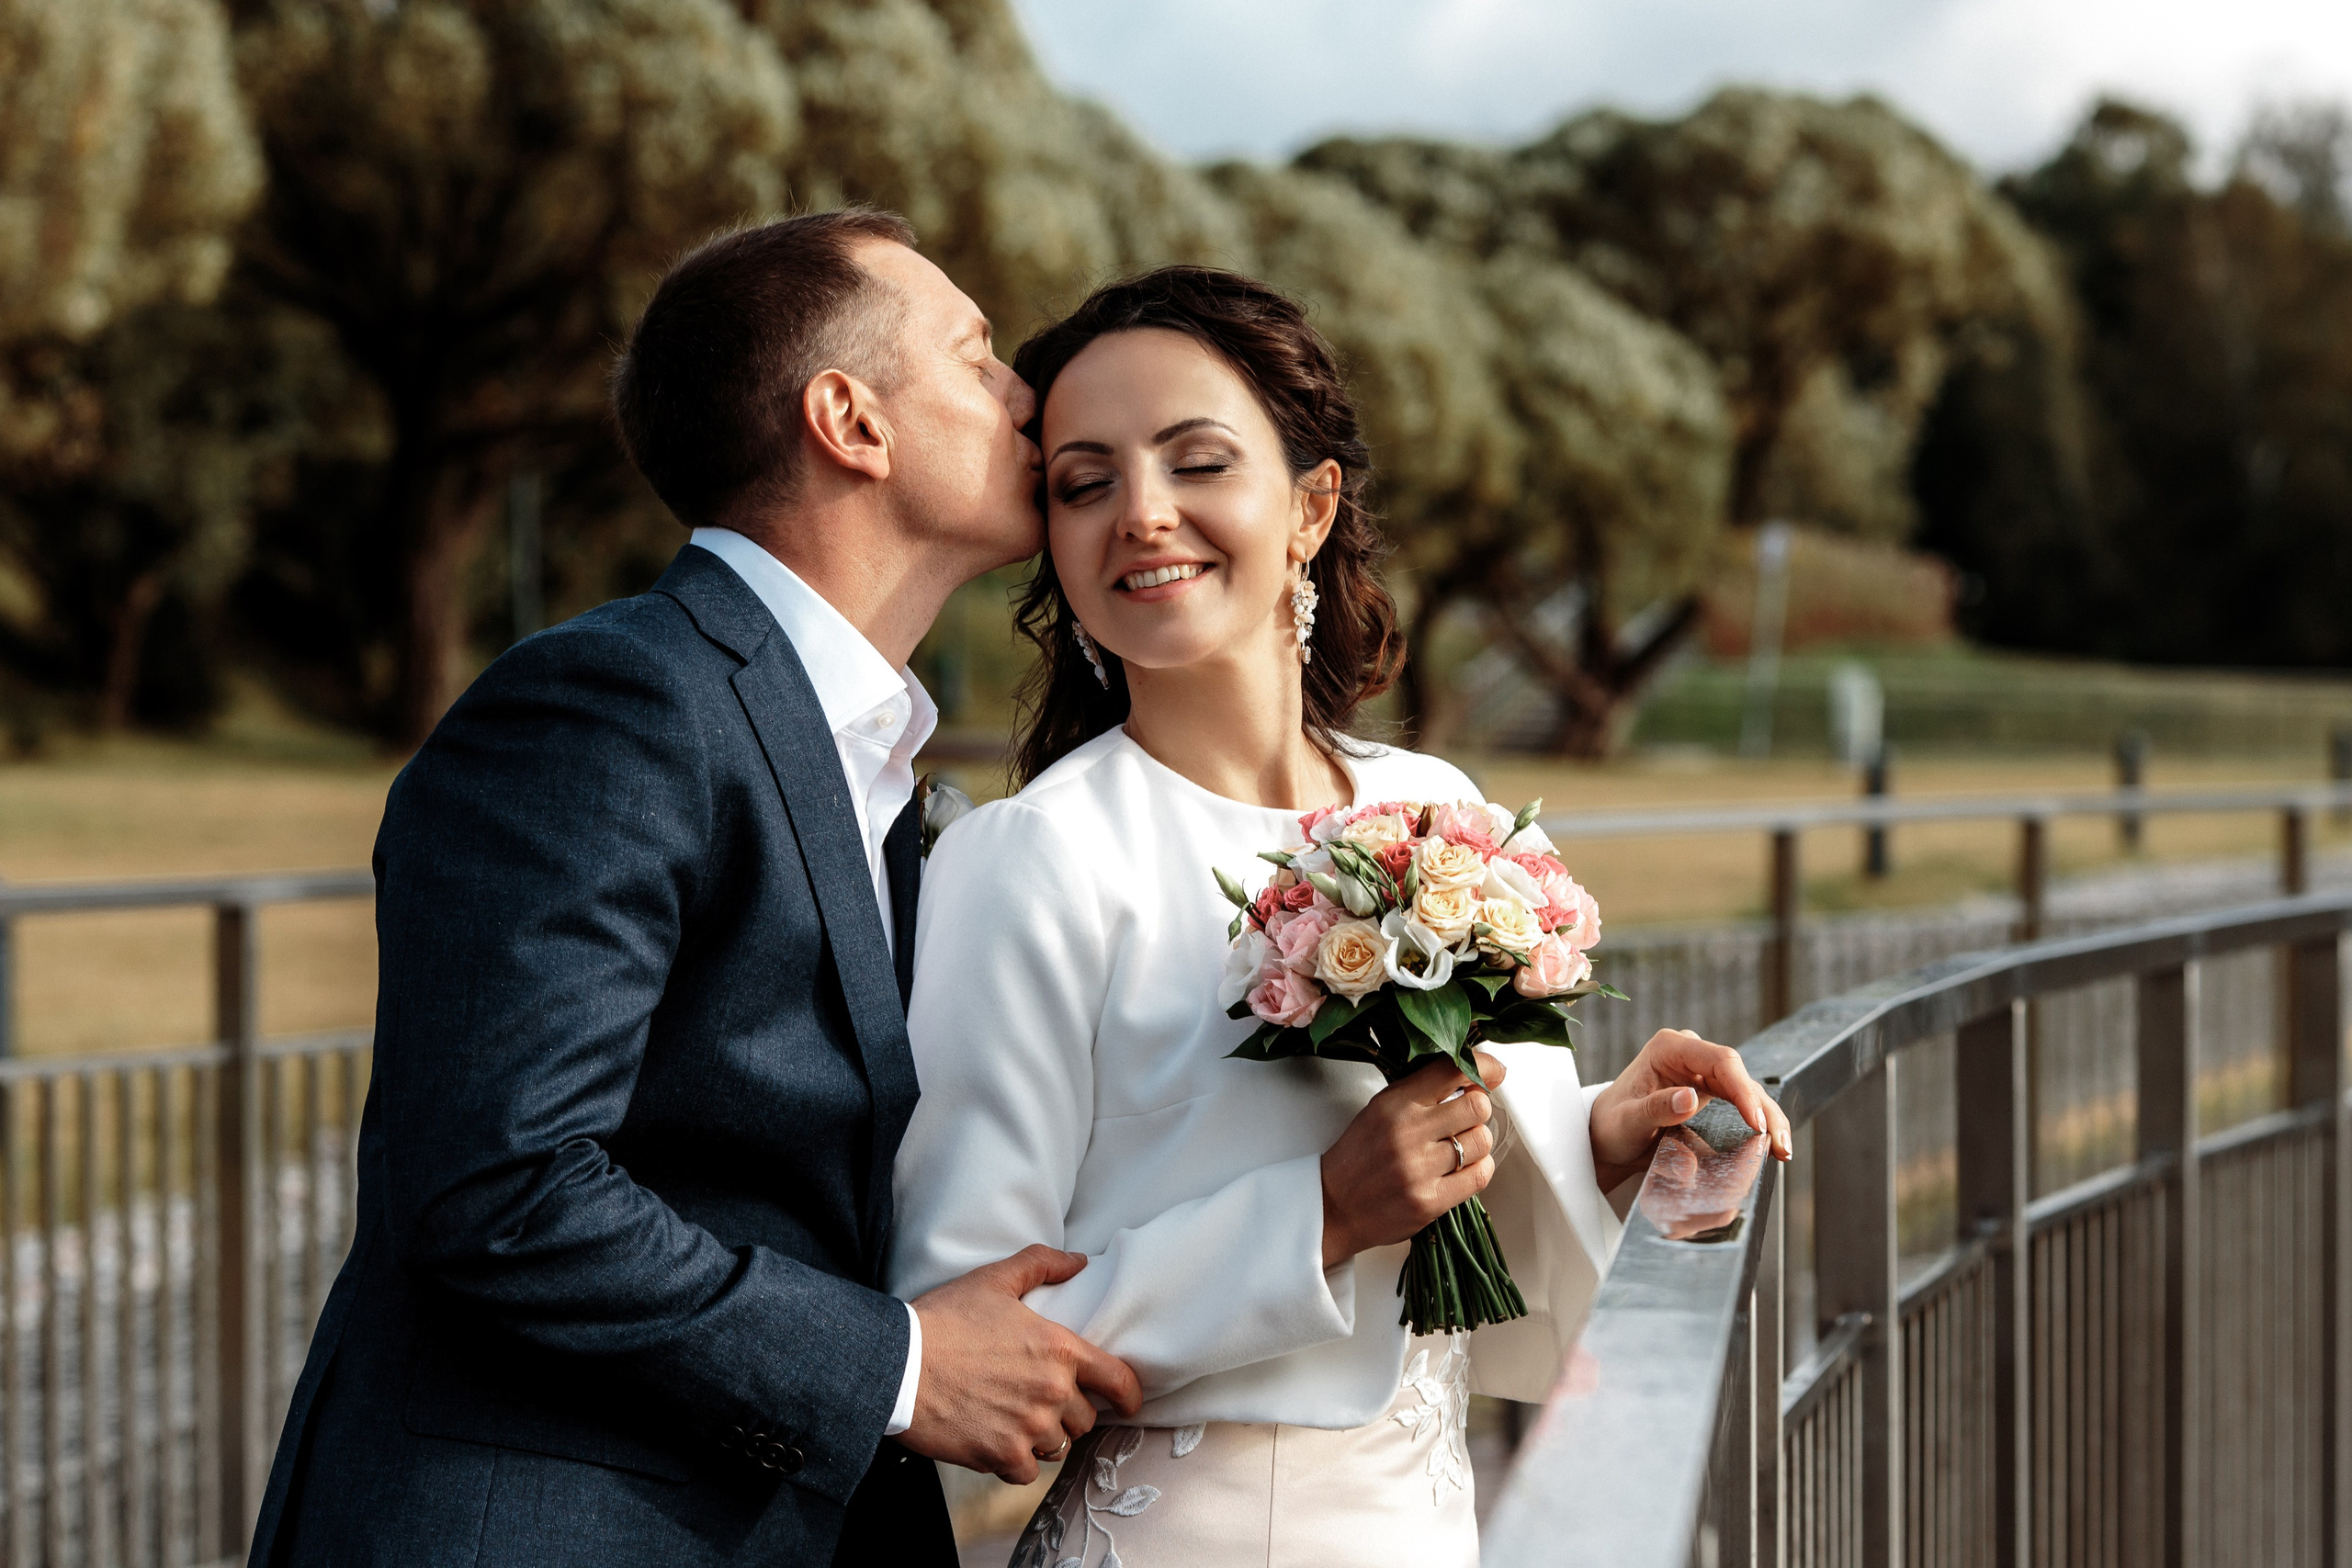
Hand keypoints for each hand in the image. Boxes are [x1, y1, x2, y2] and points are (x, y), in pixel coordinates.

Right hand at [899, 1245, 1142, 1483]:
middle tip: (1041, 1401)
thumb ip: (1042, 1264)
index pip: (1118, 1381)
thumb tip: (1080, 1262)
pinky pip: (1027, 1471)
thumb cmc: (944, 1319)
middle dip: (1069, 1412)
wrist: (898, 1365)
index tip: (1127, 1403)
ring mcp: (1028, 1428)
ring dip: (1043, 1437)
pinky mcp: (1000, 1455)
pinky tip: (997, 1442)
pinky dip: (1016, 1461)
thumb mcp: (994, 1280)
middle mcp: (1052, 1392)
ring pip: (1057, 1446)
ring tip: (1017, 1421)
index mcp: (1060, 1350)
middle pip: (1085, 1418)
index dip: (1128, 1395)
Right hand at [1319, 1053, 1507, 1268]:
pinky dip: (1479, 1170)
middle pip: (1477, 1107)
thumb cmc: (1360, 1155)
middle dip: (1479, 1110)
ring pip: (1482, 1142)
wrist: (1333, 1205)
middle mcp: (1407, 1132)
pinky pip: (1479, 1176)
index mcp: (1395, 1103)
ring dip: (1478, 1143)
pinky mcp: (1429, 1201)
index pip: (1451, 1070)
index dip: (1483, 1067)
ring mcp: (1419, 1169)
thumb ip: (1424, 1091)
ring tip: (1459, 1147)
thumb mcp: (1382, 1109)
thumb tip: (1477, 1076)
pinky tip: (1463, 1169)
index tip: (1494, 1072)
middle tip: (1467, 1118)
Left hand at [1589, 1028, 1791, 1193]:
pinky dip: (1759, 1121)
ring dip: (1768, 1117)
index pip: (1720, 1060)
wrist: (1605, 1137)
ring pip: (1746, 1089)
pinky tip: (1773, 1144)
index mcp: (1669, 1048)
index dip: (1743, 1089)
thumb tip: (1690, 1096)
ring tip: (1783, 1150)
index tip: (1755, 1122)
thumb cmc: (1610, 1125)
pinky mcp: (1710, 1091)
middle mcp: (1689, 1053)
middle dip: (1763, 1108)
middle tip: (1778, 1144)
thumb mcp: (1626, 1121)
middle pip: (1739, 1074)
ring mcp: (1701, 1071)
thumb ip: (1656, 1108)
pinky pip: (1742, 1102)